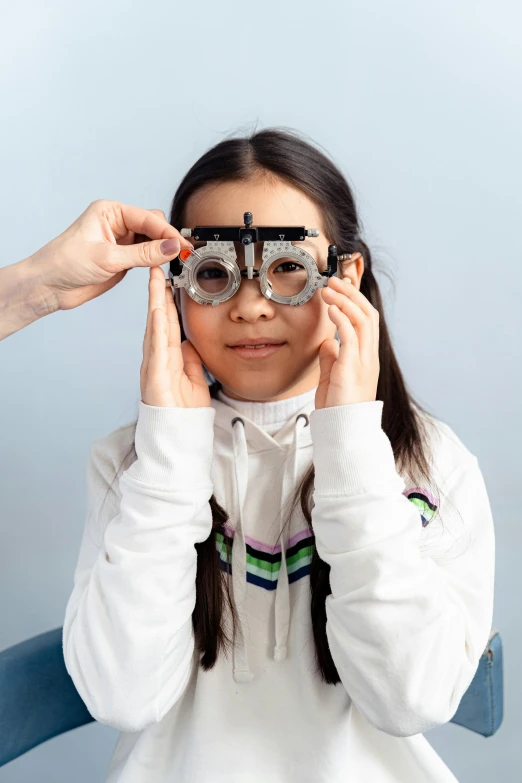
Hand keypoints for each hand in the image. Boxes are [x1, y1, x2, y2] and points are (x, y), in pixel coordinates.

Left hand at [25, 200, 192, 313]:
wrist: (49, 287)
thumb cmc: (65, 263)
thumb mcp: (108, 258)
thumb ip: (143, 254)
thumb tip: (172, 247)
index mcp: (110, 212)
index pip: (147, 219)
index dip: (167, 232)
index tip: (182, 246)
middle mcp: (117, 224)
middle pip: (154, 226)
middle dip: (167, 239)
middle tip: (181, 255)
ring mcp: (121, 243)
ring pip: (153, 242)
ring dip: (163, 251)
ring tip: (175, 262)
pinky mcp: (123, 260)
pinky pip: (147, 257)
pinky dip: (156, 262)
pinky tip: (163, 268)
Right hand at [140, 266, 210, 407]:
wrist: (178, 436)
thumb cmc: (184, 412)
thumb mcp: (194, 378)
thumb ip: (191, 358)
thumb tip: (189, 341)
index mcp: (168, 357)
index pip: (167, 323)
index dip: (167, 301)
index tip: (168, 280)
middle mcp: (157, 358)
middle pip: (157, 319)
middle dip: (157, 293)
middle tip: (157, 268)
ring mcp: (154, 366)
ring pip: (154, 327)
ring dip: (154, 302)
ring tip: (155, 279)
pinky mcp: (154, 376)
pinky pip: (156, 347)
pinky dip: (156, 327)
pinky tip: (156, 310)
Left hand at [315, 274, 379, 408]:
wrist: (344, 431)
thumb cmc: (338, 408)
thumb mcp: (333, 378)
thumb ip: (332, 359)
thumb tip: (327, 342)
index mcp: (367, 358)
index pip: (367, 321)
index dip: (356, 301)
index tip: (341, 287)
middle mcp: (369, 357)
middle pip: (368, 315)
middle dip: (351, 294)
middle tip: (334, 280)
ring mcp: (364, 362)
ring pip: (362, 321)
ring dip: (345, 301)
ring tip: (329, 289)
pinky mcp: (353, 368)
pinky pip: (351, 337)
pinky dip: (342, 320)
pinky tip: (331, 310)